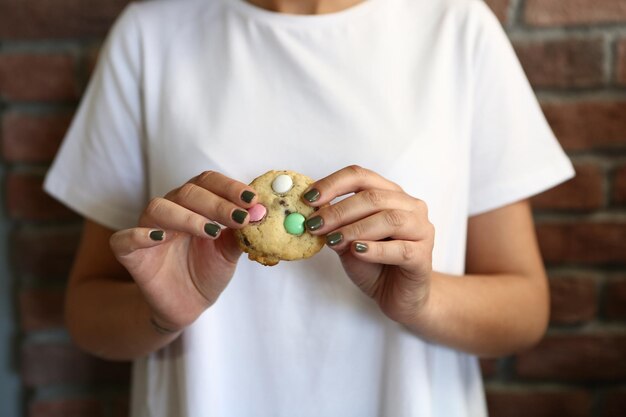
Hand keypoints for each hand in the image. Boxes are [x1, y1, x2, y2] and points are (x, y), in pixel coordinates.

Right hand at [109, 171, 256, 332]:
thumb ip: (242, 232)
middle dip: (218, 204)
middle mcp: (170, 208)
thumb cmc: (207, 270)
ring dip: (187, 216)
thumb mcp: (230, 251)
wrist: (187, 304)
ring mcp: (148, 228)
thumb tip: (262, 214)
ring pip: (159, 208)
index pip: (209, 182)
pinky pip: (124, 239)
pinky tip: (159, 237)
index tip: (252, 199)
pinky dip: (140, 235)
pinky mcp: (130, 253)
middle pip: (189, 192)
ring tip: (212, 231)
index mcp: (194, 202)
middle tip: (241, 218)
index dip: (230, 187)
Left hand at [303, 165, 434, 324]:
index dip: (333, 184)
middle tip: (315, 224)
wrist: (397, 296)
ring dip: (355, 228)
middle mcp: (410, 206)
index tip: (309, 199)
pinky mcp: (424, 257)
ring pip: (390, 219)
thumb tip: (313, 216)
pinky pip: (401, 249)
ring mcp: (421, 230)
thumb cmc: (374, 265)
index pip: (361, 177)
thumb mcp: (346, 243)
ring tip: (332, 240)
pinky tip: (357, 251)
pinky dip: (376, 249)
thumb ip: (335, 228)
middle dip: (339, 210)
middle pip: (373, 197)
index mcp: (390, 194)